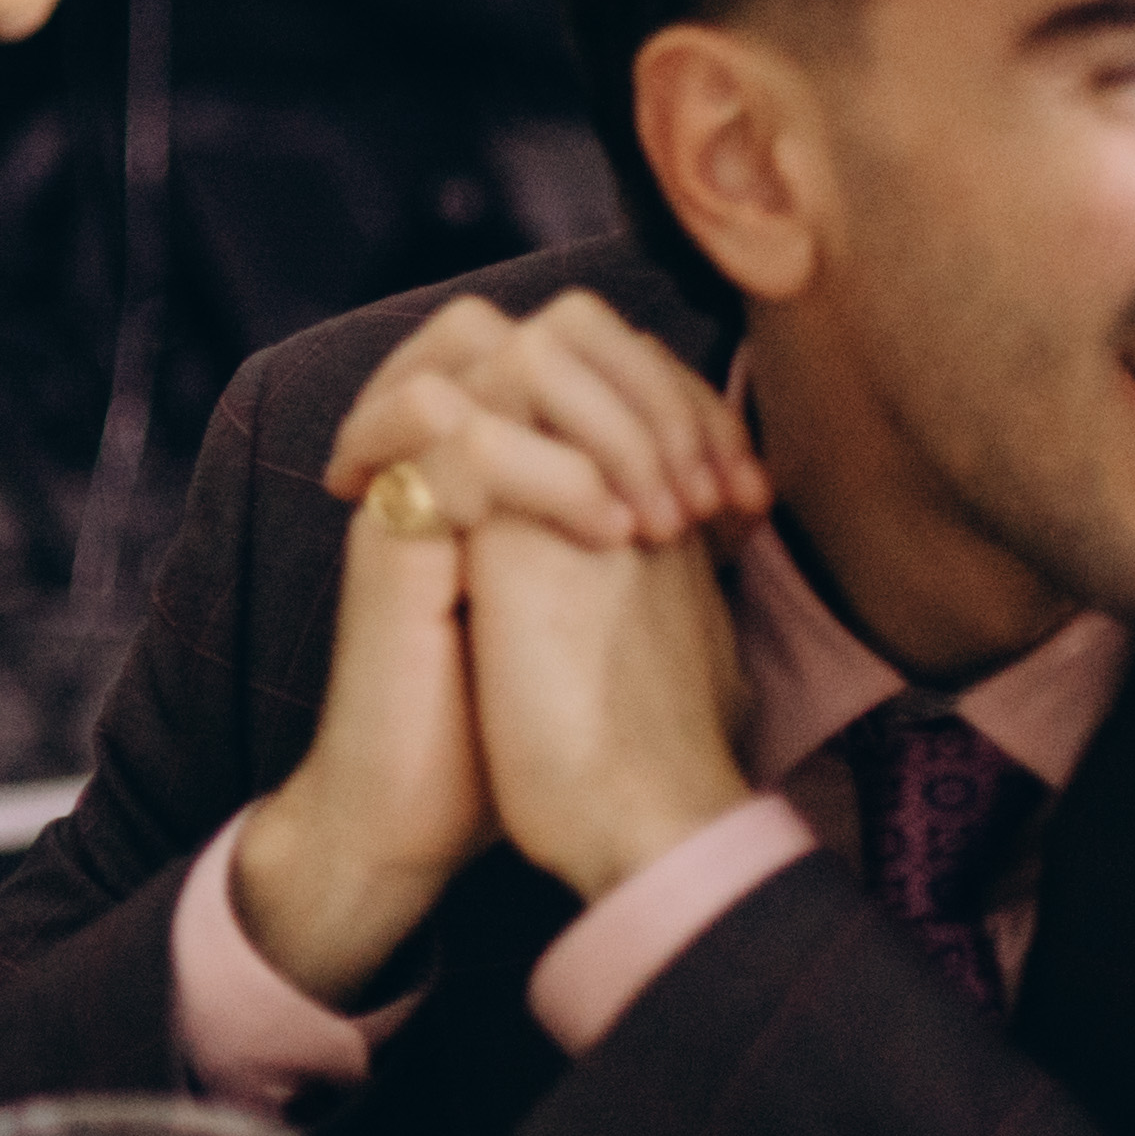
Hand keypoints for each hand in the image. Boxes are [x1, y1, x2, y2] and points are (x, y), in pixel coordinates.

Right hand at [238, 293, 760, 1003]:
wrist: (423, 815)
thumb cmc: (524, 732)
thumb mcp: (612, 607)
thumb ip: (649, 529)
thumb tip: (748, 489)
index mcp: (511, 459)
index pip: (596, 343)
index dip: (687, 395)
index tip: (747, 496)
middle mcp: (454, 451)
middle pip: (540, 320)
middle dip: (644, 388)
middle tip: (701, 493)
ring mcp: (412, 478)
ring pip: (484, 346)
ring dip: (596, 417)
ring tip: (653, 514)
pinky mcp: (386, 528)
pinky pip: (455, 434)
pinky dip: (552, 470)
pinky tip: (612, 537)